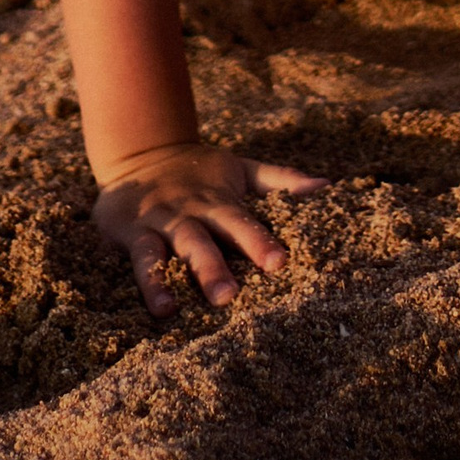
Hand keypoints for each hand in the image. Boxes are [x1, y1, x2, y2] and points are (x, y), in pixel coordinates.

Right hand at [92, 138, 324, 317]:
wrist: (140, 152)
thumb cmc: (200, 171)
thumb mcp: (240, 169)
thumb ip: (280, 179)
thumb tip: (326, 187)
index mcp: (220, 201)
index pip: (243, 222)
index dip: (260, 242)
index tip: (280, 263)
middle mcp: (193, 213)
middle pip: (209, 240)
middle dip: (219, 268)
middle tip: (233, 297)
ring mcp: (163, 222)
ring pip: (175, 249)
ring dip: (183, 275)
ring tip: (189, 306)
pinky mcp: (133, 232)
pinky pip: (142, 259)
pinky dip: (150, 282)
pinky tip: (161, 308)